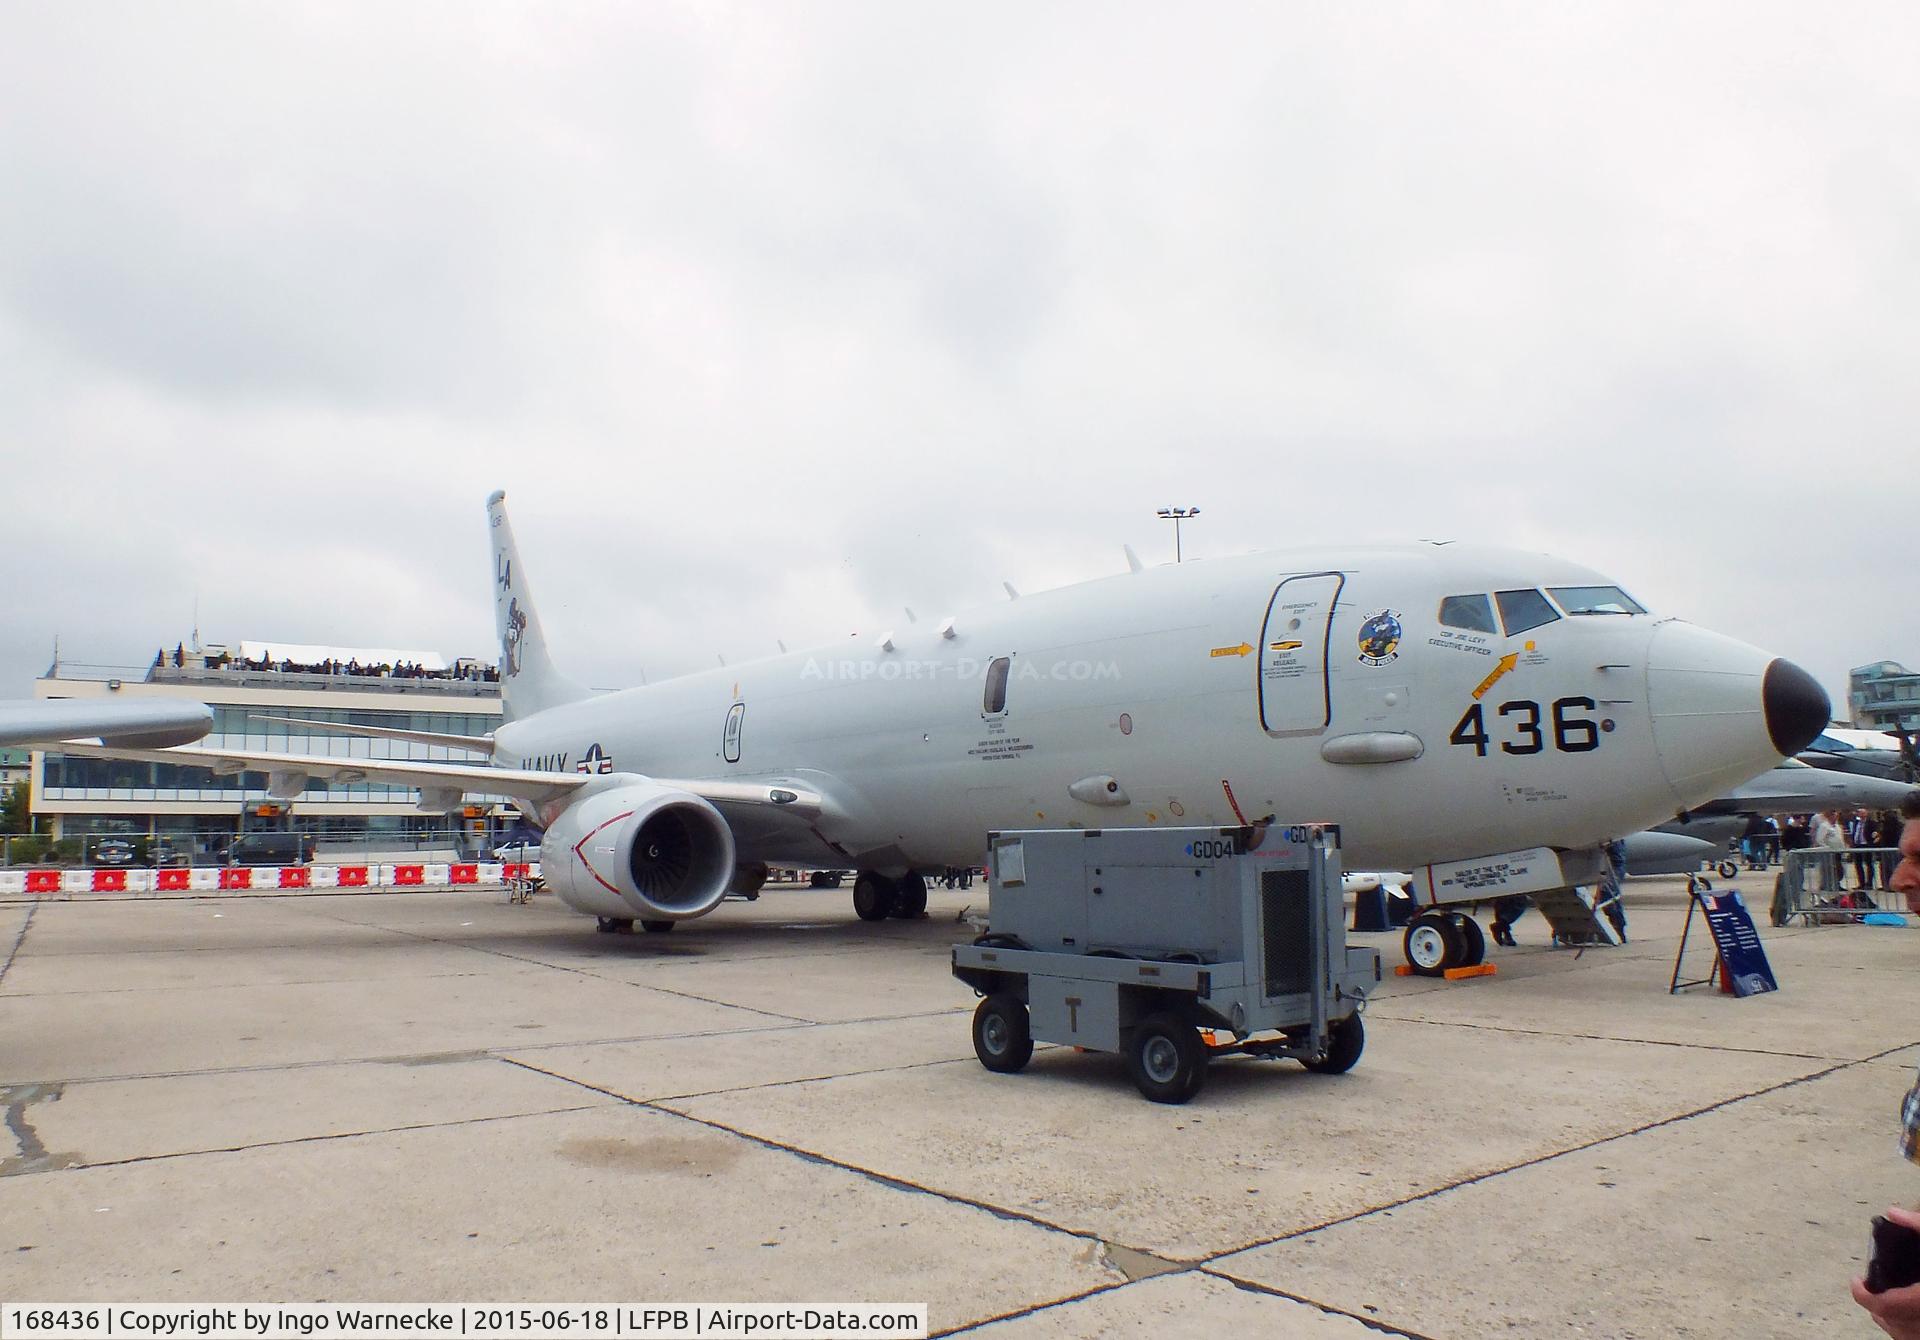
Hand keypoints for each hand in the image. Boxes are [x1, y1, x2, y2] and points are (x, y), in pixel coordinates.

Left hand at [1854, 1208, 1919, 1336]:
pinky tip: (1909, 1314)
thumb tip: (1894, 1213)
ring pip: (1905, 1335)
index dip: (1864, 1295)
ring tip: (1886, 1301)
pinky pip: (1916, 1339)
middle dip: (1877, 1306)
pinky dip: (1908, 1330)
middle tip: (1870, 1288)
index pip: (1887, 1305)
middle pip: (1893, 1322)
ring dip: (1891, 1321)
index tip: (1856, 1281)